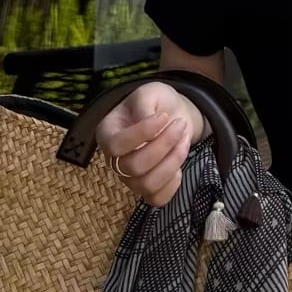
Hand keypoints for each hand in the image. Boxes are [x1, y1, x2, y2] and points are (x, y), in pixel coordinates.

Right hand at [96, 81, 200, 207]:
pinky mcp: (146, 190)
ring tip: (184, 140)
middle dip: (164, 145)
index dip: (142, 133)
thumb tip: (146, 125)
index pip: (116, 144)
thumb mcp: (149, 92)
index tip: (164, 116)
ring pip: (147, 184)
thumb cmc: (156, 103)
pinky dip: (172, 184)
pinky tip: (178, 166)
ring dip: (173, 161)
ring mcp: (129, 178)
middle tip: (180, 125)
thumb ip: (144, 104)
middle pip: (133, 166)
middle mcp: (113, 160)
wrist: (171, 116)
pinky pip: (157, 199)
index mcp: (107, 133)